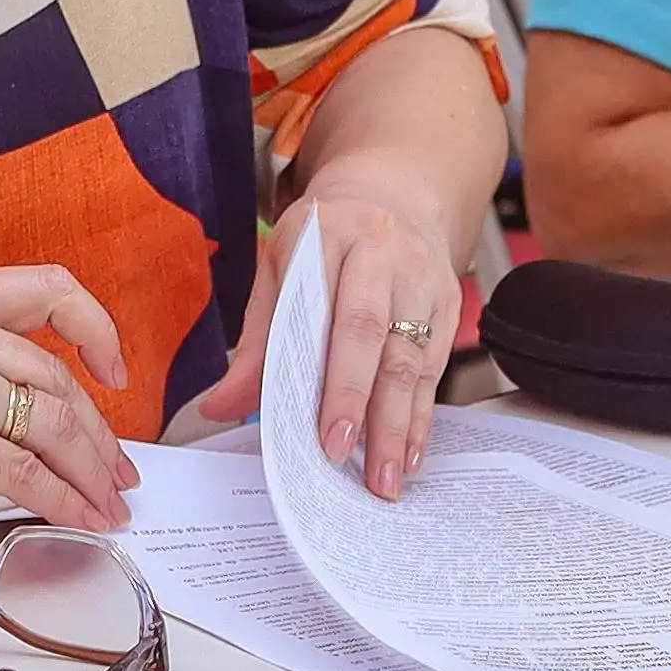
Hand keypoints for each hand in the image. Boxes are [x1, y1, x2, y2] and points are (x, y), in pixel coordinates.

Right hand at [0, 268, 137, 533]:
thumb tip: (55, 398)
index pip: (49, 289)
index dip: (96, 329)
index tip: (114, 372)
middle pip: (57, 379)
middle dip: (99, 435)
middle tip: (118, 471)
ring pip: (52, 427)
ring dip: (89, 473)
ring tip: (106, 502)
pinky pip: (25, 473)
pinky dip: (62, 501)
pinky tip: (80, 518)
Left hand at [191, 188, 467, 497]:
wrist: (393, 193)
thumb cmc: (324, 239)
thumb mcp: (278, 268)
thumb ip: (255, 340)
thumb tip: (221, 405)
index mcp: (328, 235)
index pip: (328, 311)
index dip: (329, 377)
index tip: (322, 435)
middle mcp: (383, 250)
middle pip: (375, 335)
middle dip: (361, 405)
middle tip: (348, 461)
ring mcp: (423, 275)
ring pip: (413, 358)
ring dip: (399, 424)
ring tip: (386, 478)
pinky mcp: (449, 301)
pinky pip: (436, 365)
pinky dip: (422, 414)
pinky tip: (411, 451)